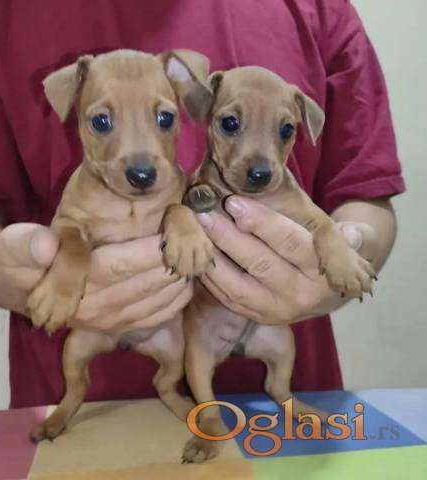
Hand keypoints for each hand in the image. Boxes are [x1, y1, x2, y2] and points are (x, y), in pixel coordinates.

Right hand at [0, 224, 191, 332]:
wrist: (25, 289)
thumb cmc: (22, 260)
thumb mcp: (13, 246)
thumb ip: (25, 244)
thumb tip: (45, 245)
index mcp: (71, 287)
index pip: (117, 266)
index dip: (148, 249)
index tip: (171, 227)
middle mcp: (94, 310)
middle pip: (144, 284)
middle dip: (171, 260)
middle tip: (193, 236)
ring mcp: (109, 322)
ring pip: (156, 302)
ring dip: (179, 279)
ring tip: (192, 253)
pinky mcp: (120, 326)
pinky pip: (157, 317)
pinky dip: (177, 298)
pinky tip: (186, 278)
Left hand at [196, 196, 374, 324]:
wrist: (328, 292)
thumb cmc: (331, 252)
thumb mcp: (352, 240)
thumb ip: (354, 235)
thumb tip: (352, 235)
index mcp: (325, 271)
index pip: (291, 244)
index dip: (262, 223)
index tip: (234, 202)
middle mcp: (300, 295)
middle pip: (260, 263)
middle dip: (228, 237)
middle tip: (204, 214)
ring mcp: (276, 311)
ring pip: (237, 285)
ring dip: (213, 257)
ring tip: (196, 231)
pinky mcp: (257, 316)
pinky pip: (227, 298)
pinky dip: (210, 276)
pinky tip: (198, 253)